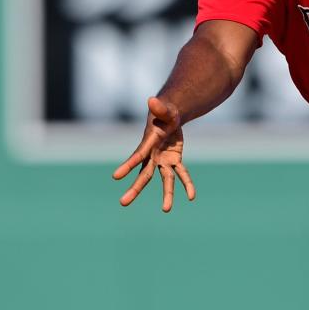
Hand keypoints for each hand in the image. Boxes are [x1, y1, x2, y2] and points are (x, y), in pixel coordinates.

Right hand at [112, 96, 196, 211]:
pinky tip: (192, 196)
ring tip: (166, 210)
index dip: (127, 166)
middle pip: (144, 174)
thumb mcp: (165, 109)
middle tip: (123, 203)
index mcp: (148, 142)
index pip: (137, 156)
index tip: (116, 176)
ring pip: (164, 180)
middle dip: (135, 189)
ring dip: (167, 195)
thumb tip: (151, 100)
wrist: (170, 117)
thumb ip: (160, 108)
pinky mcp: (174, 161)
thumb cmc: (165, 112)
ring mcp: (163, 160)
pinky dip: (187, 184)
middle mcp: (153, 155)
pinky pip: (182, 174)